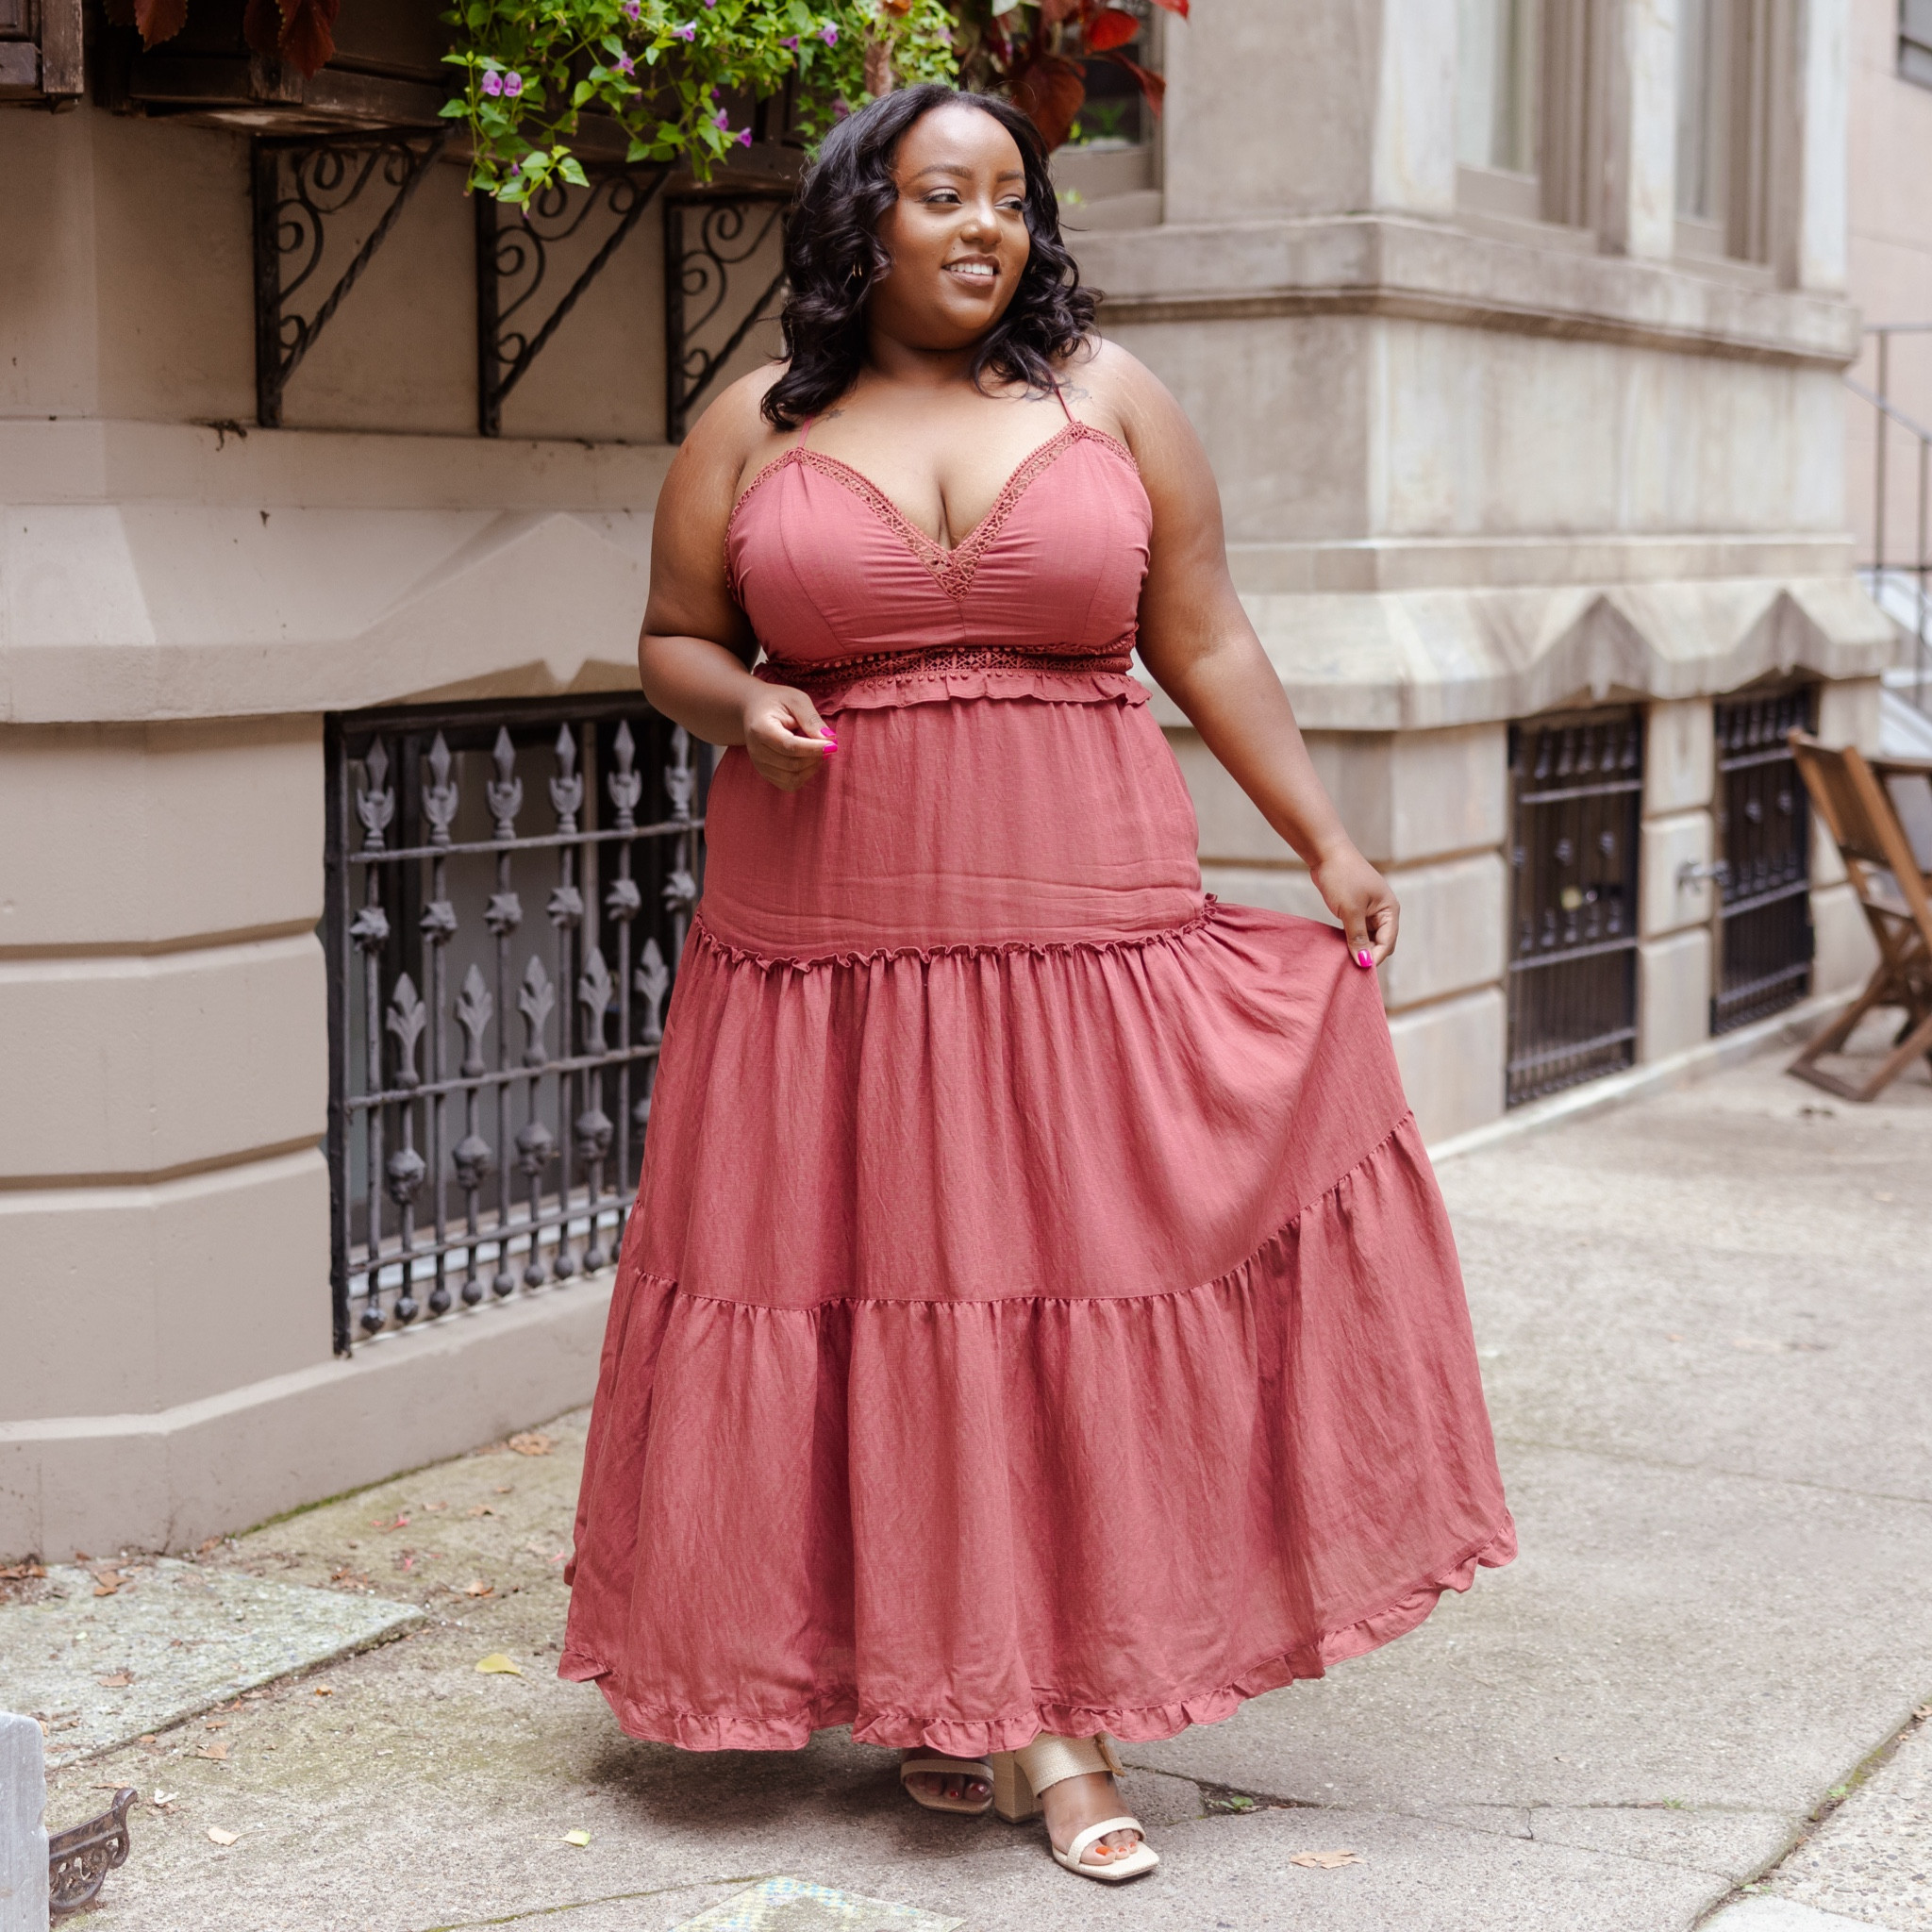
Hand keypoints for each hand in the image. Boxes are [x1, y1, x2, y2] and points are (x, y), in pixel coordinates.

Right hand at [742, 683, 836, 791]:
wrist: (753, 709)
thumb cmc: (777, 702)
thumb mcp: (796, 700)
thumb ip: (811, 719)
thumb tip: (829, 739)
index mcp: (761, 728)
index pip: (790, 746)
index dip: (813, 748)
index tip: (833, 745)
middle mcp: (756, 751)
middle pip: (792, 764)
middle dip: (815, 757)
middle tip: (829, 745)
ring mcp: (759, 765)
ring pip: (792, 778)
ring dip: (811, 768)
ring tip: (819, 751)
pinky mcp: (765, 773)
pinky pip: (789, 784)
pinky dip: (804, 775)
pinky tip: (809, 760)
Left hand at [1309, 843, 1398, 967]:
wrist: (1327, 853)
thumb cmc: (1342, 877)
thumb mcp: (1350, 910)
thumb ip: (1357, 938)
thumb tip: (1364, 963)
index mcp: (1390, 910)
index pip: (1387, 943)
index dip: (1375, 957)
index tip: (1359, 970)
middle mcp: (1383, 912)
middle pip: (1380, 943)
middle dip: (1368, 955)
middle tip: (1350, 967)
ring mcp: (1370, 910)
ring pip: (1368, 938)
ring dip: (1358, 948)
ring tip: (1343, 959)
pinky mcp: (1356, 909)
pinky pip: (1358, 931)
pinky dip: (1351, 940)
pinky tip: (1339, 948)